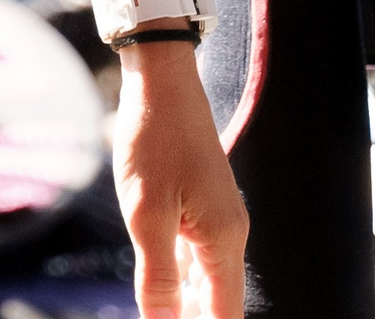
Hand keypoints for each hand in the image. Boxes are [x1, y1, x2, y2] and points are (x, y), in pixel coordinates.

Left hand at [113, 45, 247, 317]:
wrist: (161, 79)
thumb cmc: (153, 140)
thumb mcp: (146, 212)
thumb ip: (157, 275)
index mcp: (222, 242)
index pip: (224, 315)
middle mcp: (229, 235)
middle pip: (218, 302)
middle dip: (193, 318)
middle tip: (159, 318)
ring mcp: (216, 219)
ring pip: (205, 280)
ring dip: (186, 302)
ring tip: (160, 312)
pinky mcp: (201, 205)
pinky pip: (195, 255)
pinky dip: (180, 276)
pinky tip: (161, 285)